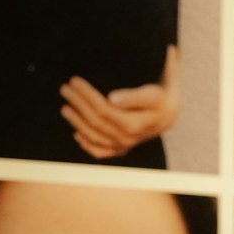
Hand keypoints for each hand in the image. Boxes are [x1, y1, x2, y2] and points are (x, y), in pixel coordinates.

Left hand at [60, 47, 181, 158]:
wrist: (168, 114)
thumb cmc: (159, 99)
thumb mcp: (152, 94)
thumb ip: (134, 97)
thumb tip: (112, 98)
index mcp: (133, 125)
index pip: (103, 109)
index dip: (87, 95)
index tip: (75, 81)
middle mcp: (126, 139)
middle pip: (95, 121)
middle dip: (78, 104)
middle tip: (65, 88)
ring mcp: (123, 146)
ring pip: (93, 136)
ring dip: (76, 121)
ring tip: (65, 107)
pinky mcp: (120, 149)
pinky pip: (100, 151)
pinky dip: (87, 144)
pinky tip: (77, 134)